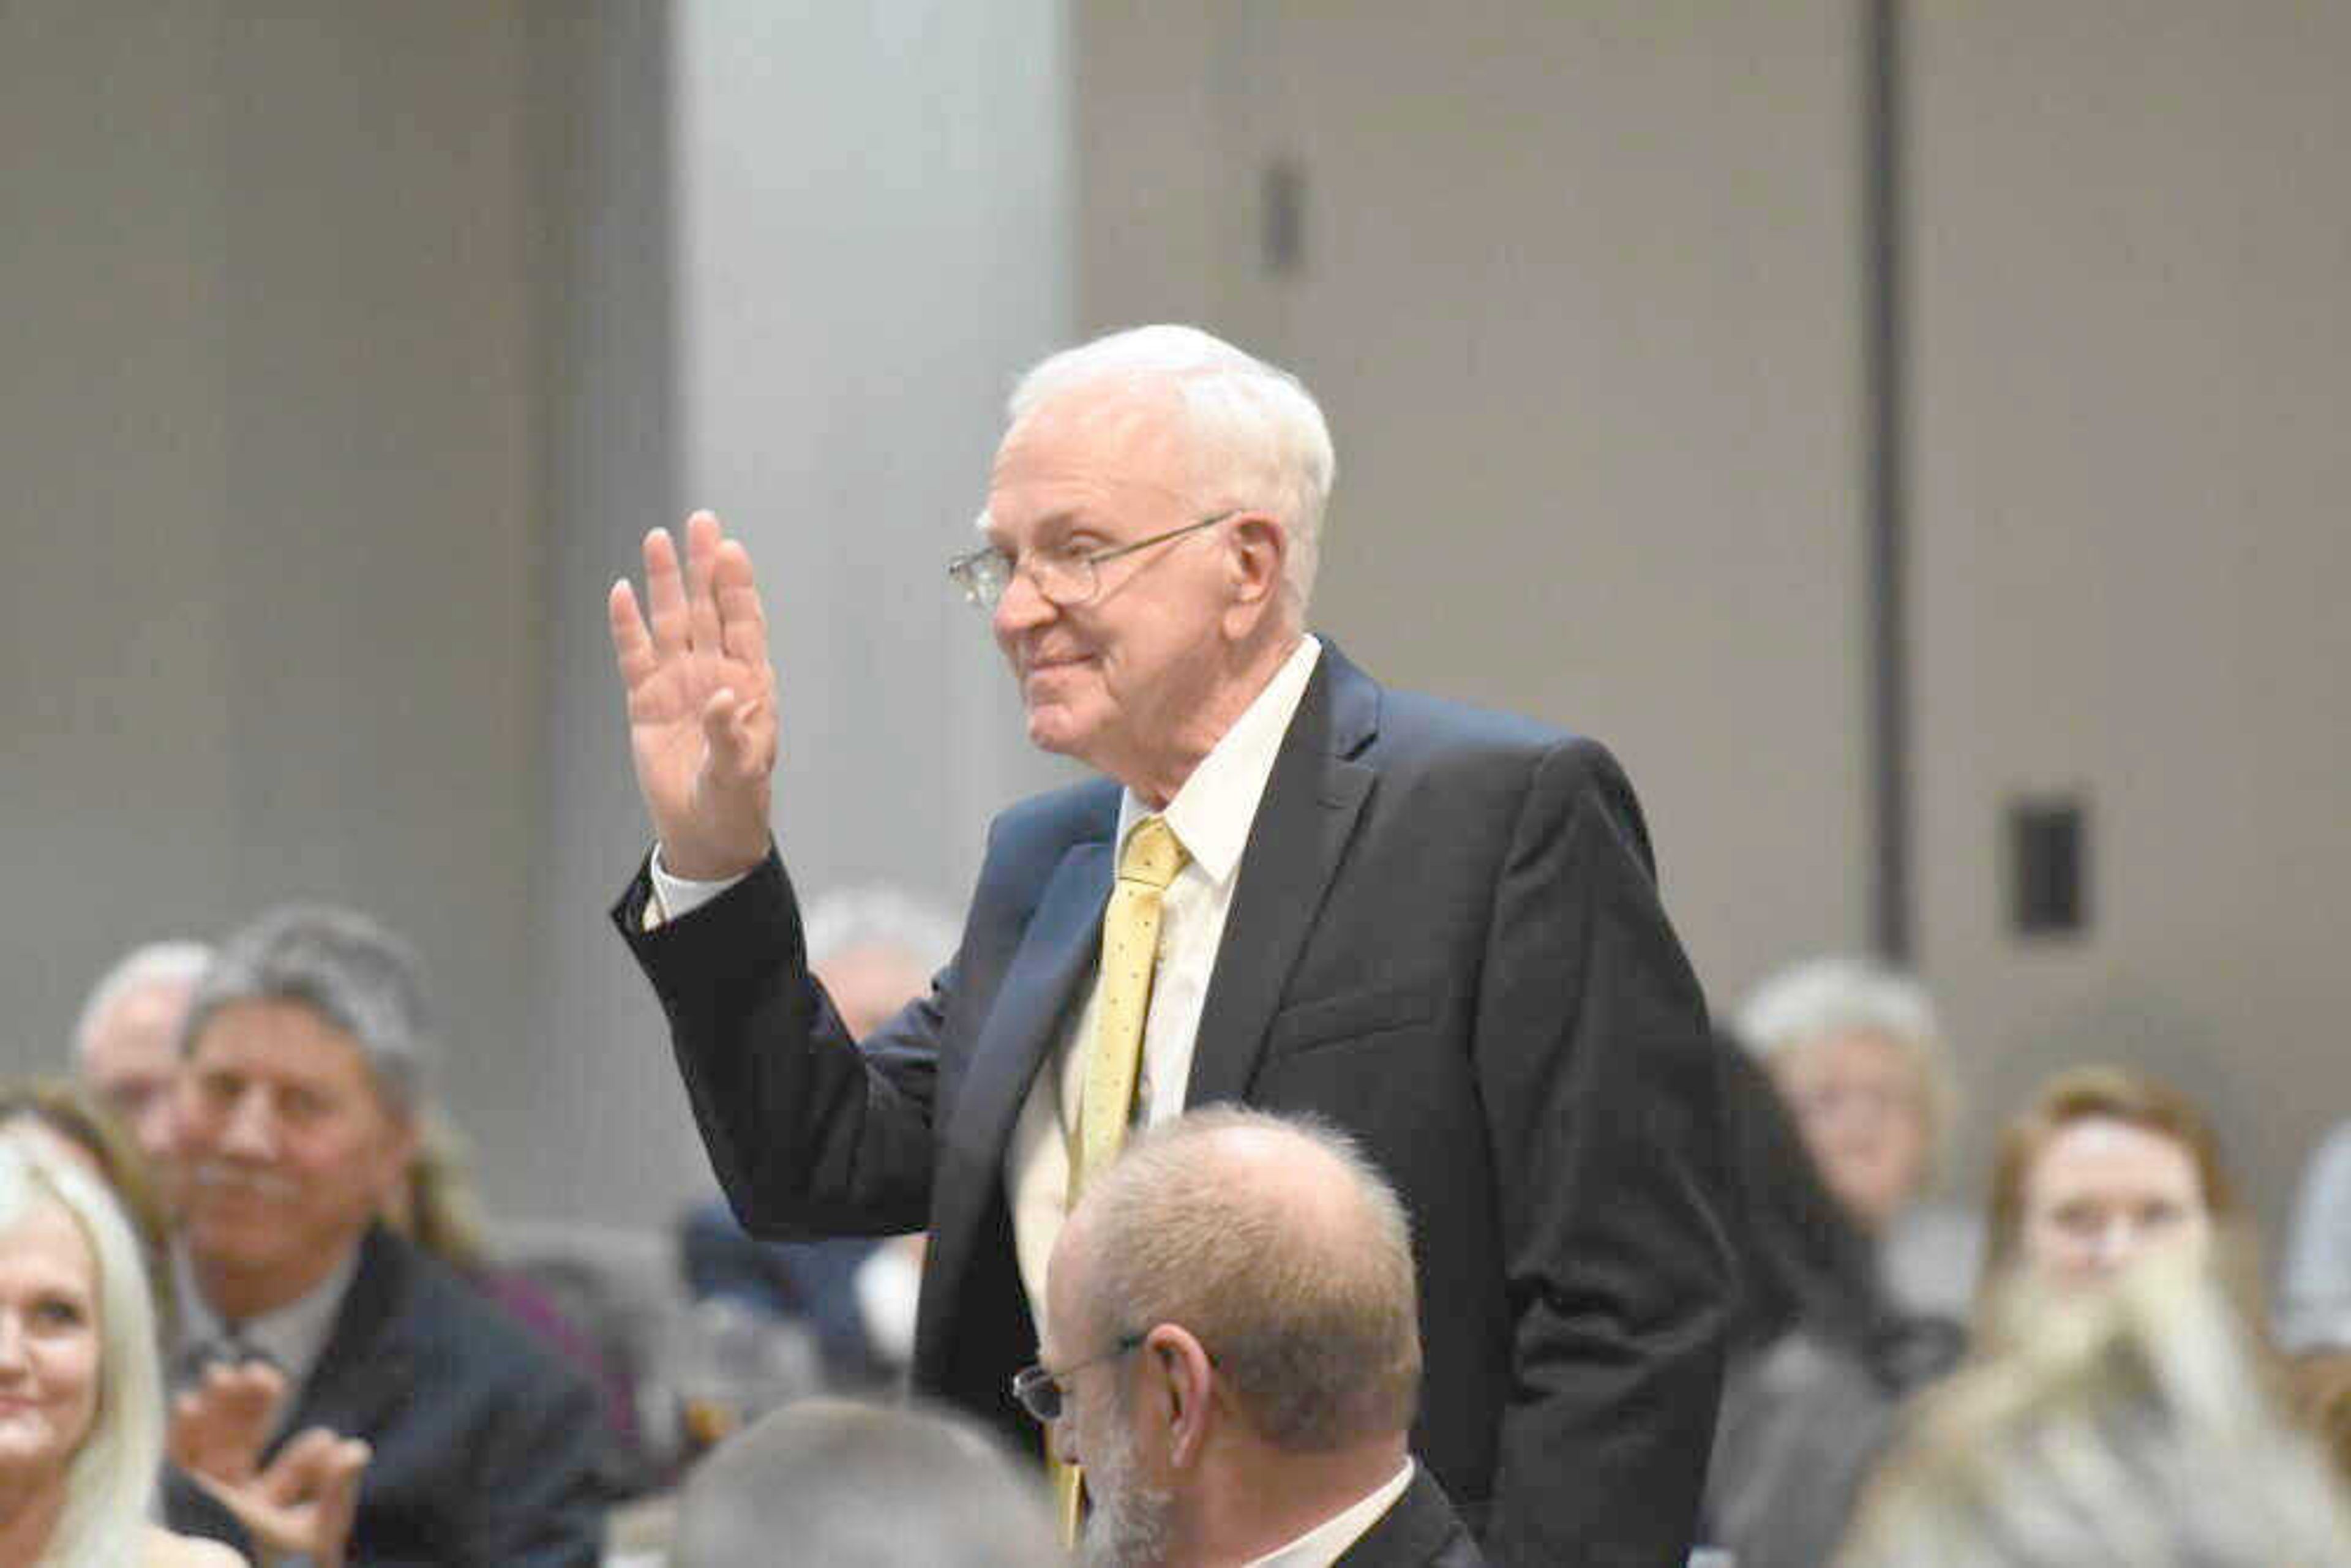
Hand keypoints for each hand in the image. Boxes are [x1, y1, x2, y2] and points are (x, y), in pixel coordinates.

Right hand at [171, 1364, 370, 1567]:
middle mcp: (227, 1512)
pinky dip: (179, 1432)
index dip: (302, 1461)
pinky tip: (187, 1401)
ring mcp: (196, 1505)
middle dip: (249, 1412)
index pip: (283, 1483)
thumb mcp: (314, 1538)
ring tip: (224, 1373)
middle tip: (260, 1372)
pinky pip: (171, 1462)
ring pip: (207, 1449)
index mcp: (261, 1523)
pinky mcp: (164, 1501)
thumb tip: (356, 1448)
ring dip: (215, 1410)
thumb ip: (335, 1494)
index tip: (324, 1438)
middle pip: (240, 1451)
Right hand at [608, 511, 779, 878]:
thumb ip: (732, 734)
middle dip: (703, 566)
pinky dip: (627, 626)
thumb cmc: (735, 801)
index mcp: (750, 683)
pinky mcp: (646, 700)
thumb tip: (727, 695)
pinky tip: (621, 592)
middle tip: (700, 521)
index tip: (730, 549)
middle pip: (708, 609)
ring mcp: (679, 683)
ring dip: (665, 583)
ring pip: (671, 622)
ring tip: (657, 539)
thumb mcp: (739, 773)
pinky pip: (634, 655)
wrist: (704, 831)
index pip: (744, 623)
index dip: (737, 587)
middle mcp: (714, 672)